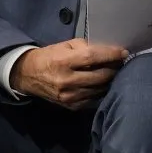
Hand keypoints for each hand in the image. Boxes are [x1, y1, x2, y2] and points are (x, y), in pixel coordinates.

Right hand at [12, 39, 128, 109]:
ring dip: (110, 81)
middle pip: (101, 76)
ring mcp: (69, 96)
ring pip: (100, 89)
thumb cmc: (49, 57)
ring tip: (113, 72)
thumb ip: (86, 48)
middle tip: (121, 63)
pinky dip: (101, 90)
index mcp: (64, 62)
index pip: (93, 57)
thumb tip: (108, 52)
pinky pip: (94, 99)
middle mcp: (67, 81)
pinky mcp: (71, 106)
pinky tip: (102, 83)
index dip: (111, 55)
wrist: (28, 75)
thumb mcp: (65, 46)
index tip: (123, 52)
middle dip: (114, 69)